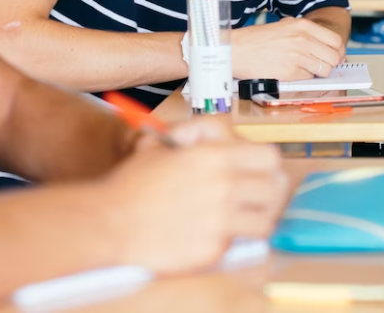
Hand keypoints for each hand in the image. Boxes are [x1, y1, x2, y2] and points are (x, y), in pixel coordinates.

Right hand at [101, 118, 287, 274]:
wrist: (109, 223)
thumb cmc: (130, 185)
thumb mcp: (161, 146)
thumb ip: (192, 137)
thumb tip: (210, 136)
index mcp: (213, 157)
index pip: (268, 156)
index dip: (263, 163)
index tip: (255, 170)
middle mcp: (223, 187)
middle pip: (274, 187)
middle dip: (268, 190)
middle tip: (256, 195)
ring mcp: (221, 220)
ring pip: (266, 219)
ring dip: (258, 217)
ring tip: (244, 217)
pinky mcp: (213, 248)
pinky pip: (241, 243)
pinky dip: (236, 239)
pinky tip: (222, 234)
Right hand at [232, 17, 343, 80]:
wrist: (236, 50)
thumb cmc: (257, 39)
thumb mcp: (284, 26)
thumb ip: (305, 33)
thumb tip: (325, 46)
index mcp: (302, 26)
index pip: (335, 41)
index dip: (337, 51)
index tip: (333, 56)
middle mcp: (303, 39)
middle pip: (334, 57)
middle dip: (330, 64)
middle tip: (322, 65)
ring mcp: (297, 56)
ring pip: (324, 70)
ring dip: (317, 72)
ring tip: (304, 69)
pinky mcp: (290, 72)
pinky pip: (309, 78)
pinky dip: (304, 78)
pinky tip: (292, 72)